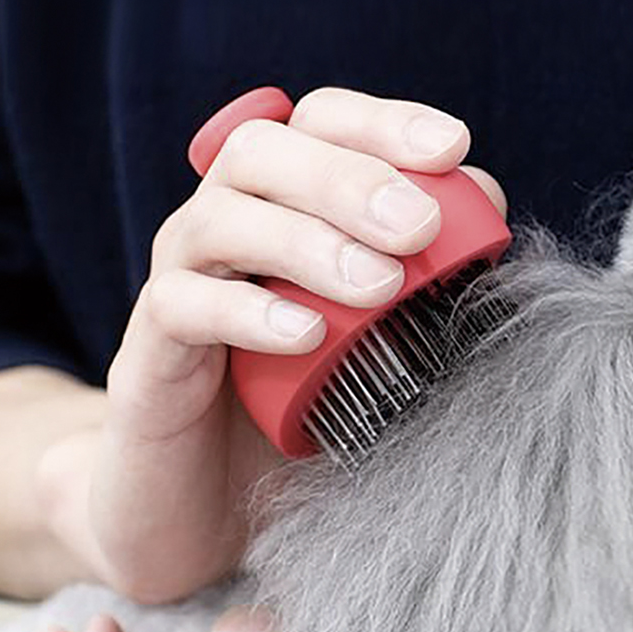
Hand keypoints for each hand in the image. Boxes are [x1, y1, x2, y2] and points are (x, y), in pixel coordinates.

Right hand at [74, 89, 506, 602]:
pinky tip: (307, 335)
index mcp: (282, 201)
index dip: (384, 122)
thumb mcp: (386, 330)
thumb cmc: (310, 404)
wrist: (206, 509)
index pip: (321, 122)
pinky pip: (181, 308)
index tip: (453, 147)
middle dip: (349, 177)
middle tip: (420, 226)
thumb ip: (431, 264)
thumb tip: (484, 199)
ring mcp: (179, 283)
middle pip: (263, 150)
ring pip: (218, 220)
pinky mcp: (148, 355)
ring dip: (307, 241)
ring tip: (380, 286)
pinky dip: (246, 313)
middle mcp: (223, 224)